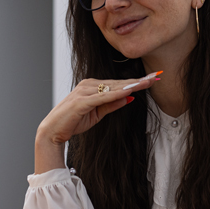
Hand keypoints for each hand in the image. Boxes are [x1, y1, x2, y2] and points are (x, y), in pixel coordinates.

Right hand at [35, 71, 160, 172]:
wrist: (53, 131)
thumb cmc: (72, 122)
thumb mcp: (97, 114)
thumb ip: (112, 105)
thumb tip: (129, 97)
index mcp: (91, 86)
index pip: (117, 83)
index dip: (135, 82)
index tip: (152, 79)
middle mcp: (87, 85)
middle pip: (118, 82)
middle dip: (138, 81)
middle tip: (156, 76)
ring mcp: (84, 91)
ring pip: (112, 87)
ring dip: (130, 85)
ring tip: (147, 83)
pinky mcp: (81, 102)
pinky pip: (102, 97)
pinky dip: (116, 94)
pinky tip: (129, 92)